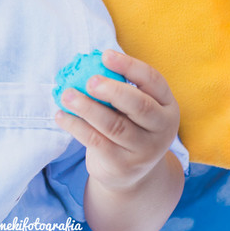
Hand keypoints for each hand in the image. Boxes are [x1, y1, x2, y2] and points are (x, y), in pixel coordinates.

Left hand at [54, 49, 179, 192]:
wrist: (130, 175)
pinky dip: (76, 126)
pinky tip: (61, 116)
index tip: (105, 55)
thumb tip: (86, 63)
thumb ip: (120, 88)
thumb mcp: (133, 108)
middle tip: (89, 81)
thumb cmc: (129, 126)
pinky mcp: (122, 166)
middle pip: (139, 105)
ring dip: (87, 107)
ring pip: (114, 125)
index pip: (153, 80)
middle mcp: (162, 129)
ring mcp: (144, 151)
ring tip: (66, 95)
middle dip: (113, 90)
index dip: (129, 66)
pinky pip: (96, 142)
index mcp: (167, 106)